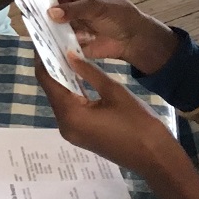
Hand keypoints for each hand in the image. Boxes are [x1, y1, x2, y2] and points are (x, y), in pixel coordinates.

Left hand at [34, 51, 175, 177]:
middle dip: (53, 67)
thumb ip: (88, 72)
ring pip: (61, 100)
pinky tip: (76, 76)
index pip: (47, 80)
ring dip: (62, 79)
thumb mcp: (114, 91)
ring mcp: (72, 133)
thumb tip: (68, 54)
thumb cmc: (138, 123)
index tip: (43, 40)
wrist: (155, 158)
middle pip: (52, 91)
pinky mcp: (82, 136)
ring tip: (65, 53)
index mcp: (70, 114)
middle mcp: (65, 125)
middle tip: (56, 42)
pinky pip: (71, 110)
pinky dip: (72, 93)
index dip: (43, 60)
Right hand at [47, 0, 177, 71]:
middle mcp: (68, 8)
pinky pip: (58, 43)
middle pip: (48, 8)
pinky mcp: (71, 43)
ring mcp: (68, 26)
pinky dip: (52, 46)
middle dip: (38, 13)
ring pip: (50, 26)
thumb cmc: (119, 15)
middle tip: (28, 18)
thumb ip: (75, 9)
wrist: (133, 38)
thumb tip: (51, 12)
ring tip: (34, 35)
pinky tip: (44, 48)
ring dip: (43, 30)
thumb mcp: (98, 6)